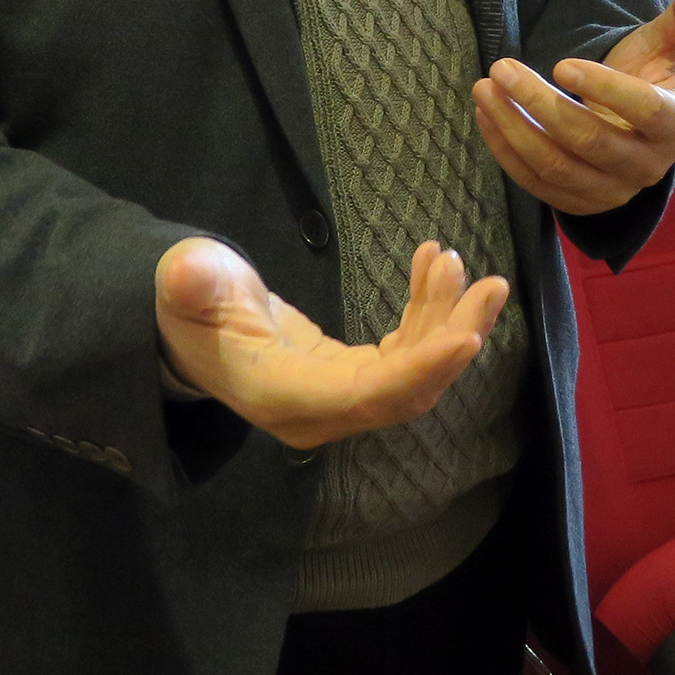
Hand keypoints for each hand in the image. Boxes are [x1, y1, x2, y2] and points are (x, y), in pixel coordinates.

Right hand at [154, 236, 508, 453]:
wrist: (187, 330)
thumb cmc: (186, 305)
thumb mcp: (183, 285)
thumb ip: (192, 282)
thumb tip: (189, 271)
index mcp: (281, 395)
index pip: (365, 396)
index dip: (420, 371)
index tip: (467, 338)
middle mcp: (318, 412)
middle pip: (404, 391)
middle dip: (453, 340)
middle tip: (491, 286)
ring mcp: (338, 399)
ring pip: (412, 373)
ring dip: (445, 319)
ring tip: (457, 262)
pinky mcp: (350, 378)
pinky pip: (402, 356)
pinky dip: (424, 314)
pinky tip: (432, 267)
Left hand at [473, 0, 674, 216]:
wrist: (634, 132)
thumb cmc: (647, 80)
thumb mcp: (664, 48)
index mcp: (673, 126)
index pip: (643, 111)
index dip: (603, 88)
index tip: (561, 63)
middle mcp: (645, 167)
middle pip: (589, 140)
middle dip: (540, 103)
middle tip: (501, 67)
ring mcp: (609, 192)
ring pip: (556, 166)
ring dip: (514, 128)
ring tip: (485, 88)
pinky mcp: (577, 203)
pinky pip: (535, 183)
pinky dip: (506, 150)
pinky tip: (486, 114)